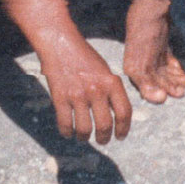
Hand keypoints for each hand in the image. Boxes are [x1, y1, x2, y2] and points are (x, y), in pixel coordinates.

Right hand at [34, 25, 132, 143]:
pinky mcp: (60, 98)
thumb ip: (111, 91)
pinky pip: (66, 124)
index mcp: (111, 82)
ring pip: (85, 129)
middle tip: (102, 140)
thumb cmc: (84, 56)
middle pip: (105, 125)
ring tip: (84, 137)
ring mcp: (78, 95)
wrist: (60, 42)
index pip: (124, 112)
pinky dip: (67, 132)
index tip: (120, 136)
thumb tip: (117, 116)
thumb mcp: (104, 70)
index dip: (124, 129)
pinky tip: (68, 132)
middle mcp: (96, 90)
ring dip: (85, 137)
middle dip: (104, 138)